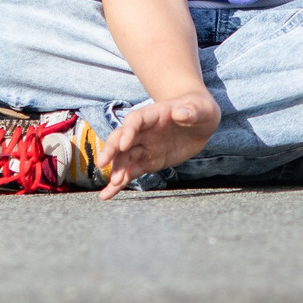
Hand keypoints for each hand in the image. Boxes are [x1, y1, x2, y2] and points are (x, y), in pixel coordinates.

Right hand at [93, 91, 220, 198]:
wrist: (199, 121)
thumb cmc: (198, 109)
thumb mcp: (200, 109)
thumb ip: (191, 111)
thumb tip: (180, 113)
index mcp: (153, 115)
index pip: (135, 120)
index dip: (127, 131)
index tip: (123, 144)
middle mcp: (143, 131)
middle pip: (121, 139)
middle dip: (111, 150)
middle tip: (102, 164)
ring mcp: (144, 147)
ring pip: (124, 158)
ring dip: (116, 170)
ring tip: (110, 185)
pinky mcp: (149, 162)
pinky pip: (131, 172)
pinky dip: (119, 183)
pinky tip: (108, 194)